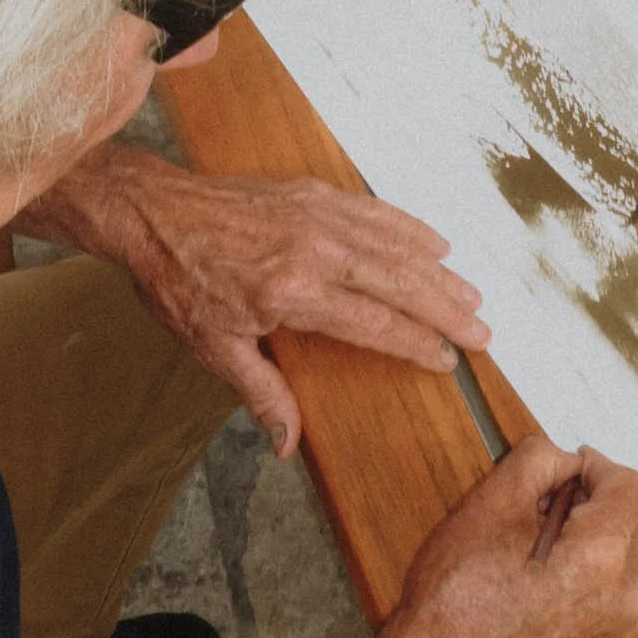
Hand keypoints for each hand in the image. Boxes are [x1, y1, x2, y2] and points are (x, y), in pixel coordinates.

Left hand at [115, 168, 490, 457]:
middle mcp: (315, 250)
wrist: (154, 213)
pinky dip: (408, 227)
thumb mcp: (214, 346)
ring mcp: (317, 216)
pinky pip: (373, 211)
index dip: (415, 343)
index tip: (447, 359)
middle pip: (397, 282)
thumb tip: (288, 445)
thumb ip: (261, 392)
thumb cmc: (180, 282)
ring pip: (394, 245)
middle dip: (445, 308)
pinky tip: (434, 242)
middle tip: (483, 331)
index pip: (373, 323)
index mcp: (292, 292)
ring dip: (437, 271)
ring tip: (471, 294)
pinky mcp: (312, 193)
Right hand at [381, 439, 637, 637]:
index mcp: (604, 557)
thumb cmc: (458, 596)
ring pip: (620, 549)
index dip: (596, 466)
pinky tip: (534, 575)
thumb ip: (539, 461)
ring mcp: (618, 624)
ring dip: (587, 532)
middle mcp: (625, 594)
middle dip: (590, 499)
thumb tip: (567, 460)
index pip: (630, 485)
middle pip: (631, 517)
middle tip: (536, 504)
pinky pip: (609, 582)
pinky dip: (584, 564)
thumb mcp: (490, 503)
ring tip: (530, 543)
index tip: (562, 469)